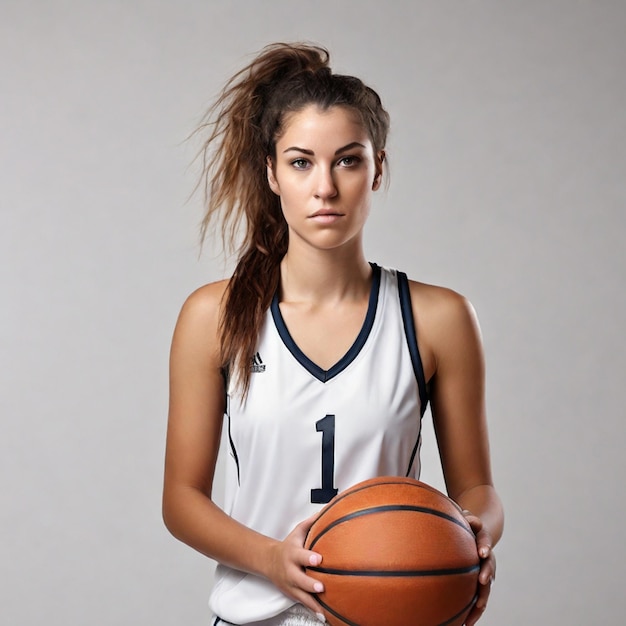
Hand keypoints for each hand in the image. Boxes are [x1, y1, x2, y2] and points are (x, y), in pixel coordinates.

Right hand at [266, 514, 325, 620]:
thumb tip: (331, 507)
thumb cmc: (290, 545)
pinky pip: (304, 604)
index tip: (319, 559)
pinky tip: (324, 616)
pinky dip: (313, 610)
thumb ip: (313, 521)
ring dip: (312, 602)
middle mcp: (290, 571)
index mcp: (292, 554)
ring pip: (301, 595)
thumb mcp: (299, 531)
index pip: (300, 555)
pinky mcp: (292, 595)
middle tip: (322, 587)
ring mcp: (291, 585)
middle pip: (299, 579)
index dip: (308, 558)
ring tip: (324, 609)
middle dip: (310, 584)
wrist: (269, 561)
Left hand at [462, 510, 495, 625]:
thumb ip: (464, 516)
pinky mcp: (480, 584)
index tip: (482, 552)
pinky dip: (474, 611)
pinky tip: (466, 623)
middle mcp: (486, 557)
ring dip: (482, 597)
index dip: (484, 545)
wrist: (477, 534)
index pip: (484, 540)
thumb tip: (462, 513)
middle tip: (484, 580)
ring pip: (486, 587)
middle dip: (487, 573)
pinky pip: (479, 598)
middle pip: (489, 566)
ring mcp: (485, 571)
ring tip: (477, 609)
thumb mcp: (464, 517)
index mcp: (482, 539)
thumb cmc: (464, 524)